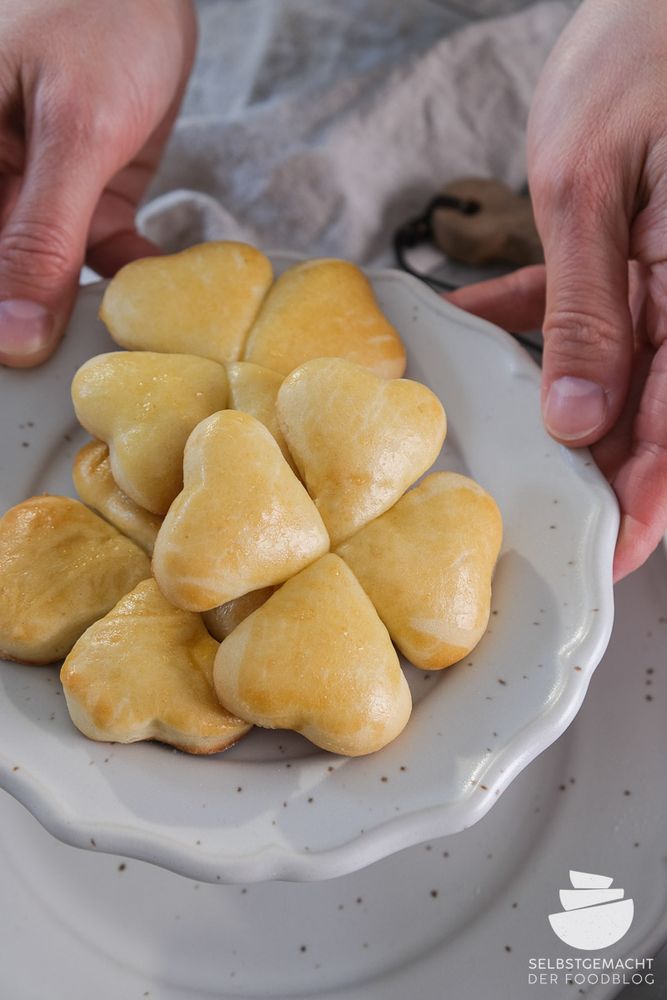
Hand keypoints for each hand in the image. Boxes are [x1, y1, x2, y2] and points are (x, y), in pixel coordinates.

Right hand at [0, 0, 195, 367]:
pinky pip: (102, 250)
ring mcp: (39, 192)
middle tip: (90, 377)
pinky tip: (166, 295)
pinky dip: (135, 271)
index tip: (28, 377)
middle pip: (9, 280)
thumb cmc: (98, 16)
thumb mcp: (71, 131)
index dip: (4, 325)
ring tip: (139, 340)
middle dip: (44, 326)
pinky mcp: (88, 192)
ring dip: (94, 306)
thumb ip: (41, 237)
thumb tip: (14, 334)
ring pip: (54, 275)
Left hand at [448, 0, 666, 581]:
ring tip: (513, 445)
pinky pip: (591, 305)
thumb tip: (579, 417)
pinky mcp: (636, 248)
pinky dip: (538, 322)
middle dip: (607, 466)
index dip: (653, 498)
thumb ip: (589, 312)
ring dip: (565, 404)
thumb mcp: (592, 190)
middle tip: (554, 517)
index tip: (617, 553)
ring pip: (622, 367)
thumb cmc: (644, 56)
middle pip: (656, 409)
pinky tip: (484, 334)